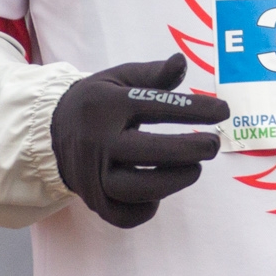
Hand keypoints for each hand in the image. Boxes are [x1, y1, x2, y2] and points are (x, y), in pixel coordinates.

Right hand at [50, 52, 229, 228]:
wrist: (52, 131)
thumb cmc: (97, 101)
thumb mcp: (119, 78)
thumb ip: (152, 74)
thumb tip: (182, 61)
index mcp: (106, 105)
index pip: (156, 106)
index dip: (194, 109)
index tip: (223, 111)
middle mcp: (97, 141)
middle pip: (147, 152)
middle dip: (188, 149)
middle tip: (213, 145)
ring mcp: (92, 174)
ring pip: (136, 188)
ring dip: (172, 181)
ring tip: (194, 168)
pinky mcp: (92, 200)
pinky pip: (122, 215)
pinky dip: (145, 209)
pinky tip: (160, 192)